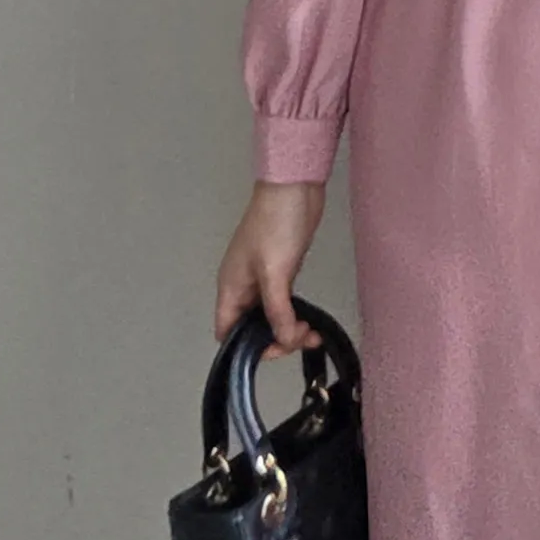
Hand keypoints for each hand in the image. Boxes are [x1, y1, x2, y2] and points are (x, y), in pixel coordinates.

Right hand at [215, 180, 327, 355]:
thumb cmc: (275, 225)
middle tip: (301, 339)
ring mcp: (261, 280)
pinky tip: (310, 320)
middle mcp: (242, 287)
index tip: (275, 348)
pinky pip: (283, 304)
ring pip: (270, 317)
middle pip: (251, 328)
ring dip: (289, 329)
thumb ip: (277, 310)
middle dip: (275, 339)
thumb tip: (283, 339)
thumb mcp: (274, 274)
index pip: (227, 331)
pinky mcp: (280, 272)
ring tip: (312, 333)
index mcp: (230, 288)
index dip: (246, 347)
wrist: (294, 191)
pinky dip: (295, 315)